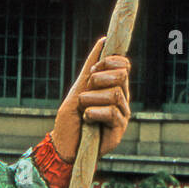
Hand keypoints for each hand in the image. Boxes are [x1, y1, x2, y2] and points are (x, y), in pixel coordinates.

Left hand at [51, 37, 130, 160]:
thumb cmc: (71, 120)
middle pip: (121, 76)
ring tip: (82, 110)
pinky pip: (112, 112)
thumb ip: (90, 68)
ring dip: (91, 99)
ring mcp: (122, 113)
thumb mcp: (78, 89)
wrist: (64, 146)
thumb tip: (103, 41)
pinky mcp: (119, 129)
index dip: (110, 62)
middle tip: (84, 93)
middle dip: (99, 79)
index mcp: (113, 87)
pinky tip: (87, 119)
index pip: (123, 65)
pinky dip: (94, 113)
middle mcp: (121, 98)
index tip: (92, 70)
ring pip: (114, 94)